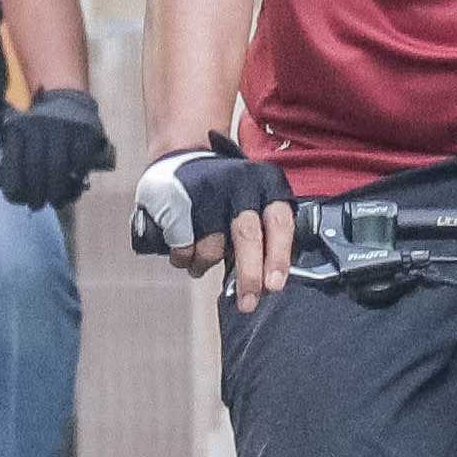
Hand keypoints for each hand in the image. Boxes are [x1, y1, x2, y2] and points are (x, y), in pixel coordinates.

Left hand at [0, 88, 107, 209]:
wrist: (66, 97)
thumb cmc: (40, 125)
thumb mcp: (21, 134)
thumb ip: (18, 158)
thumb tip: (18, 194)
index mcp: (18, 129)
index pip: (13, 164)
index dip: (15, 188)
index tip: (19, 200)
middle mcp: (38, 126)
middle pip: (35, 169)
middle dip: (36, 194)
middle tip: (37, 206)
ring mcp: (63, 128)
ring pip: (58, 168)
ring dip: (56, 192)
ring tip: (55, 202)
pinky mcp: (84, 131)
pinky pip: (79, 162)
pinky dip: (76, 178)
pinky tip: (73, 185)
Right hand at [131, 132, 295, 311]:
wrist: (180, 153)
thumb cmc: (225, 191)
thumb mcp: (254, 199)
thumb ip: (264, 234)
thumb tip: (269, 284)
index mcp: (265, 185)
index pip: (278, 223)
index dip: (278, 258)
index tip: (274, 286)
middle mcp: (239, 186)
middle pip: (248, 238)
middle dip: (249, 276)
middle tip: (248, 303)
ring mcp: (207, 194)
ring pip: (211, 250)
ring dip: (204, 265)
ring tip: (200, 260)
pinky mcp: (178, 203)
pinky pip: (184, 250)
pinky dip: (183, 258)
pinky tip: (184, 247)